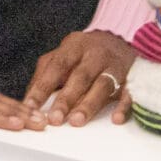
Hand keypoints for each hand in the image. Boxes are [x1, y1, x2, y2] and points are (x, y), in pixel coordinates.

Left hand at [23, 30, 138, 126]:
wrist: (120, 39)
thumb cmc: (84, 52)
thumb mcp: (62, 54)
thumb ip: (45, 73)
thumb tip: (29, 98)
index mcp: (75, 46)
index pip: (56, 66)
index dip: (42, 87)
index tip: (31, 106)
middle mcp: (95, 55)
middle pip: (80, 77)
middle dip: (66, 99)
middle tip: (55, 119)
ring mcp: (115, 66)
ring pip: (102, 85)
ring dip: (89, 105)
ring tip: (77, 121)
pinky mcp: (132, 78)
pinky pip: (129, 92)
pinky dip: (123, 106)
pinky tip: (116, 119)